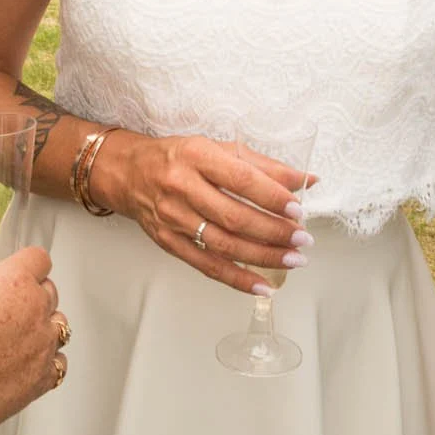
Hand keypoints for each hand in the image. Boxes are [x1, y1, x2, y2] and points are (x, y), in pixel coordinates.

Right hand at [0, 247, 66, 434]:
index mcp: (15, 281)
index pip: (38, 259)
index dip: (26, 266)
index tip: (14, 274)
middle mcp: (37, 309)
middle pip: (50, 291)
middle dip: (33, 295)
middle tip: (7, 309)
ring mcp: (44, 344)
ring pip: (59, 325)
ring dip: (44, 326)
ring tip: (17, 338)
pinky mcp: (44, 376)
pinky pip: (59, 361)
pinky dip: (48, 360)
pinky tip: (26, 364)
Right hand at [98, 135, 315, 294]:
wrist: (129, 173)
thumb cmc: (179, 158)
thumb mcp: (218, 148)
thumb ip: (263, 165)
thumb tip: (306, 180)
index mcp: (197, 156)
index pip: (241, 179)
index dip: (272, 197)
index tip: (298, 209)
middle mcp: (182, 187)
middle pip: (234, 217)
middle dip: (274, 232)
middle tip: (302, 239)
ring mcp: (174, 218)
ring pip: (224, 245)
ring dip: (263, 256)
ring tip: (292, 260)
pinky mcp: (169, 242)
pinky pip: (207, 266)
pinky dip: (238, 278)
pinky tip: (263, 285)